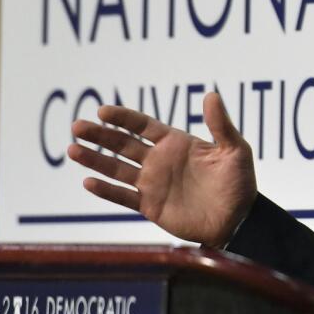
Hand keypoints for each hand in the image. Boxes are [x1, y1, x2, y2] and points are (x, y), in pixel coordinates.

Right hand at [67, 92, 256, 246]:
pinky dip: (106, 191)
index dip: (123, 118)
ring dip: (95, 160)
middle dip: (100, 135)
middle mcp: (159, 160)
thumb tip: (211, 94)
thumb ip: (221, 125)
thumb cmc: (240, 183)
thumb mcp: (235, 150)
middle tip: (76, 126)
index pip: (142, 125)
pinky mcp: (151, 206)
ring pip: (117, 168)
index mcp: (176, 143)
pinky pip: (124, 197)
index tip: (102, 111)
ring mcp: (153, 183)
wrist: (239, 219)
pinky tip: (88, 182)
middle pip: (122, 144)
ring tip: (72, 149)